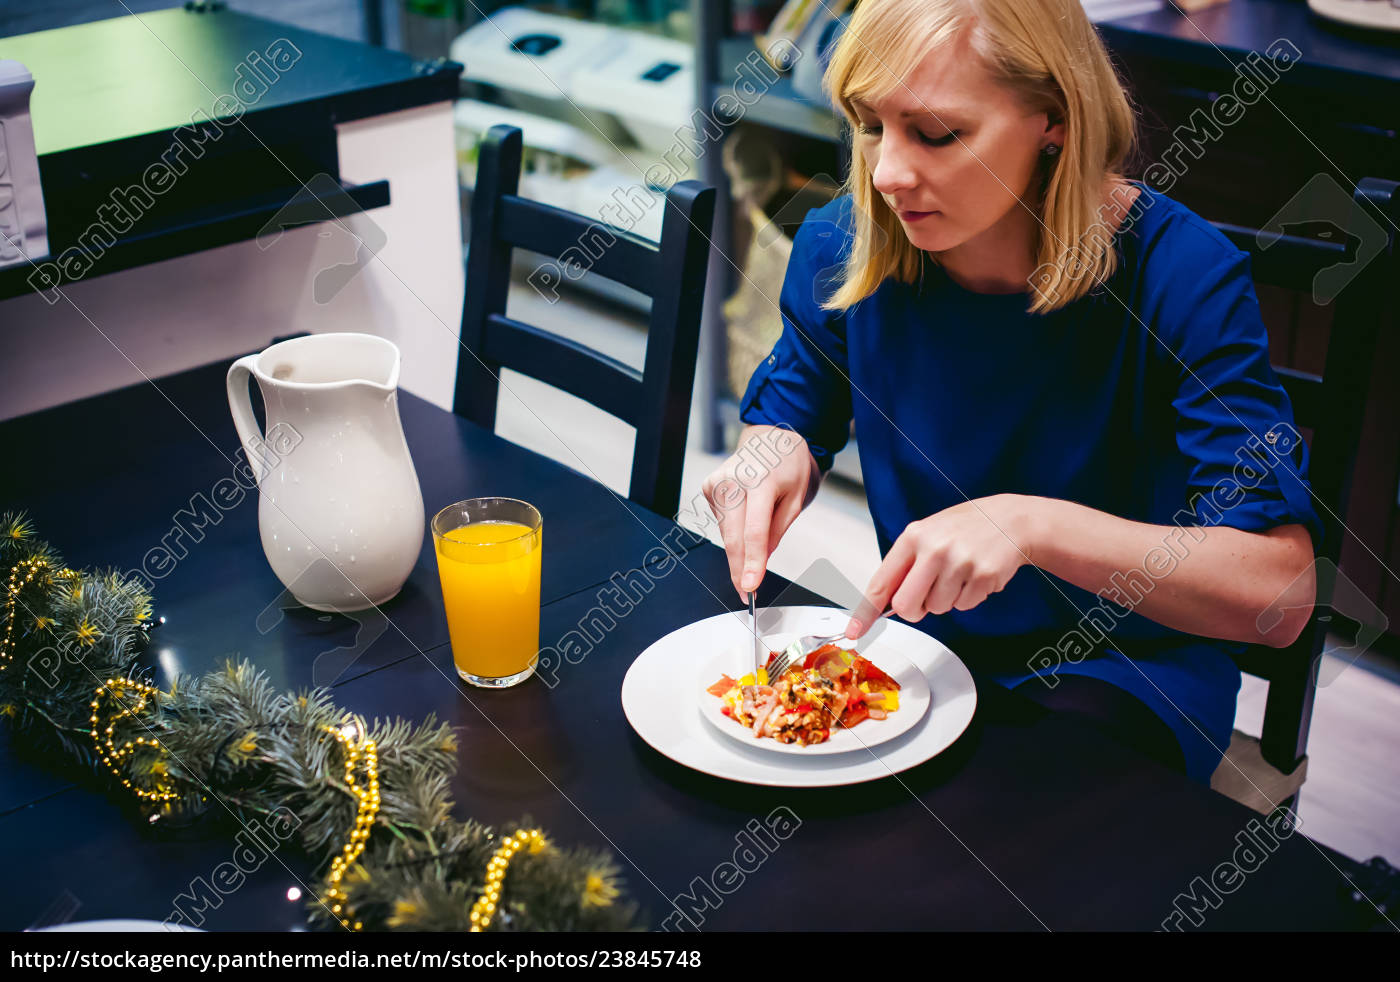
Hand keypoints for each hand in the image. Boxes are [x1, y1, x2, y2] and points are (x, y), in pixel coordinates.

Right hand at [701, 425, 819, 597]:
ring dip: (739, 548)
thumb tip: (759, 560)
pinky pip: (722, 522)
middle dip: (740, 568)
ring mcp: (717, 482)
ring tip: (757, 535)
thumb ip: (776, 531)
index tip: (750, 587)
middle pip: (733, 538)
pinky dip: (733, 530)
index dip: (751, 564)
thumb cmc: (788, 467)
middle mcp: (734, 480)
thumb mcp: (795, 499)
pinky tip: (745, 517)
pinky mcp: (708, 487)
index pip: (753, 532)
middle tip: (746, 593)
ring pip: (725, 533)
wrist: (770, 439)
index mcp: (761, 481)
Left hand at [846, 494, 1038, 637]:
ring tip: (959, 573)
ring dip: (946, 599)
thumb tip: (884, 602)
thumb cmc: (964, 529)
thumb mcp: (928, 534)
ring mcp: (959, 562)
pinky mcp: (983, 576)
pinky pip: (964, 605)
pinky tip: (975, 575)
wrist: (1011, 520)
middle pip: (907, 606)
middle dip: (915, 610)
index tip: (855, 631)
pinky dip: (968, 596)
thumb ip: (906, 565)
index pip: (882, 582)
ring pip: (938, 609)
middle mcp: (934, 549)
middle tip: (927, 594)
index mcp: (913, 536)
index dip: (866, 612)